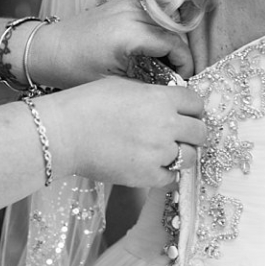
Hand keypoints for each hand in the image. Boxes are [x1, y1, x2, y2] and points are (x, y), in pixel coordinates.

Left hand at [30, 0, 194, 86]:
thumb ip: (146, 83)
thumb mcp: (113, 83)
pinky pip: (151, 15)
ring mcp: (126, 3)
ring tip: (165, 66)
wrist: (47, 49)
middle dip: (180, 54)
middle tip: (177, 77)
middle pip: (173, 31)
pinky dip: (157, 32)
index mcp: (130, 33)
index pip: (174, 44)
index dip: (185, 64)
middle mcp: (131, 12)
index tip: (184, 81)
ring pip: (164, 21)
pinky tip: (150, 52)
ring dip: (170, 42)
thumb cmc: (75, 70)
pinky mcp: (121, 2)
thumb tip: (170, 89)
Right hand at [43, 77, 206, 188]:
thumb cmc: (87, 105)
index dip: (192, 110)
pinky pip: (170, 179)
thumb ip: (152, 95)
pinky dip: (165, 174)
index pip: (196, 103)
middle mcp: (165, 125)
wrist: (65, 132)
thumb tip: (167, 104)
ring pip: (189, 157)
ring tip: (165, 153)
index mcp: (161, 98)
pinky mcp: (146, 175)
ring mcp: (158, 152)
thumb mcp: (125, 86)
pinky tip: (152, 167)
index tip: (186, 115)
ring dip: (181, 155)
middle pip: (200, 132)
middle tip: (181, 137)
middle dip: (192, 134)